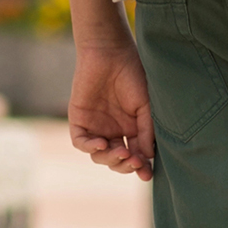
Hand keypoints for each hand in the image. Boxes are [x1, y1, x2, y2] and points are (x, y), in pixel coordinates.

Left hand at [69, 45, 155, 181]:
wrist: (111, 53)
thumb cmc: (133, 75)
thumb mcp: (146, 106)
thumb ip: (146, 131)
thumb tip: (148, 157)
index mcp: (131, 130)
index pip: (135, 156)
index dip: (140, 167)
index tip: (147, 174)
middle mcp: (113, 132)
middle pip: (116, 161)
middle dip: (125, 165)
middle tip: (134, 161)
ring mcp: (95, 127)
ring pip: (99, 156)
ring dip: (110, 159)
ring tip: (121, 152)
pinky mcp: (79, 120)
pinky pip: (81, 142)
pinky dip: (90, 147)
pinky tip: (101, 144)